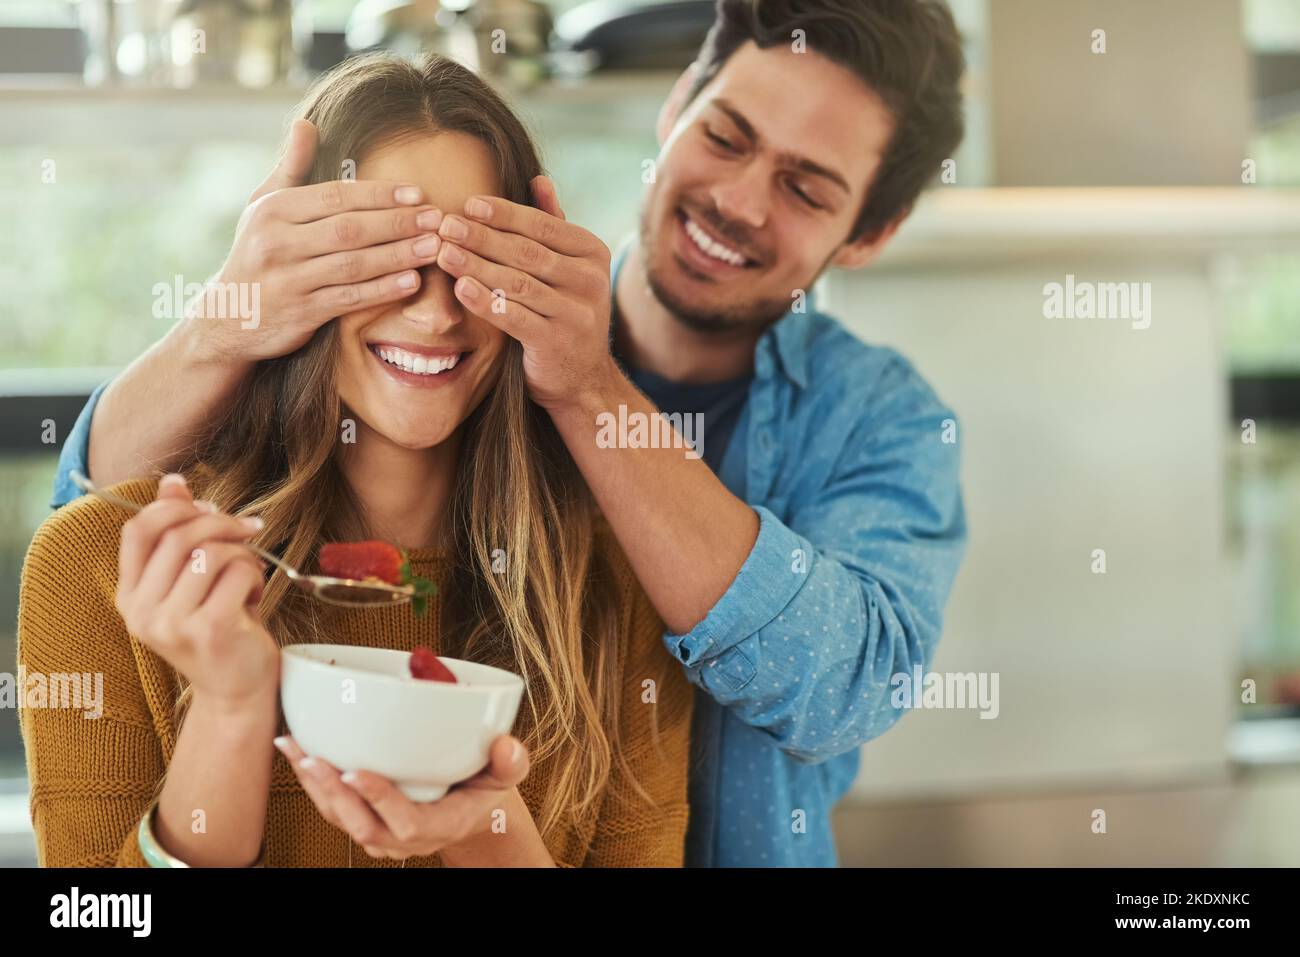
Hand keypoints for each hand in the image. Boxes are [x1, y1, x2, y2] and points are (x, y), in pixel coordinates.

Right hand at [115, 474, 278, 710]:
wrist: (237, 691)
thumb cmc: (220, 629)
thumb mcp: (193, 582)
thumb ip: (179, 535)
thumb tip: (173, 482)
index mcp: (130, 596)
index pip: (137, 530)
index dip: (172, 506)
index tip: (205, 501)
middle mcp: (142, 612)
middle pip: (180, 535)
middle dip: (222, 522)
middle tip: (248, 530)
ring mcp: (172, 623)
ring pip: (212, 552)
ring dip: (243, 554)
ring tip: (249, 576)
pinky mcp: (208, 629)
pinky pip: (237, 572)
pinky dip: (255, 575)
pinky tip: (254, 597)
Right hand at [192, 118, 446, 362]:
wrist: (228, 317)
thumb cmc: (257, 252)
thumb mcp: (263, 206)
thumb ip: (290, 168)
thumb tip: (306, 123)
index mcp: (274, 210)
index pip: (336, 196)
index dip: (380, 195)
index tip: (418, 194)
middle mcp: (278, 242)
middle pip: (350, 229)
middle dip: (398, 223)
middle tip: (437, 219)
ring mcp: (290, 279)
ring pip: (354, 264)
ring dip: (398, 256)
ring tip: (432, 247)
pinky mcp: (301, 312)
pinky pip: (349, 298)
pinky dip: (382, 290)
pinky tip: (411, 282)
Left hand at [275, 734, 531, 861]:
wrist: (470, 807)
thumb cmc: (485, 785)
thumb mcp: (506, 775)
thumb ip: (510, 762)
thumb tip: (507, 746)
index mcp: (439, 825)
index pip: (405, 823)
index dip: (379, 799)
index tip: (356, 771)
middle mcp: (404, 837)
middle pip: (361, 825)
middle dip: (333, 793)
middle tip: (314, 757)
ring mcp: (381, 832)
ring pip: (339, 818)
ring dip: (314, 785)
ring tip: (295, 748)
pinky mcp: (363, 818)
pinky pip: (332, 807)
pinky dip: (311, 780)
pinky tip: (295, 749)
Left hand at [434, 176, 617, 411]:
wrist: (582, 377)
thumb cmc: (565, 312)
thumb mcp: (569, 267)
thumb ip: (554, 226)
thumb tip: (538, 178)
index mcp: (592, 253)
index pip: (543, 225)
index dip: (504, 213)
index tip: (467, 204)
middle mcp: (591, 281)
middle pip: (527, 252)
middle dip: (482, 237)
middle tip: (445, 225)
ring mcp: (576, 314)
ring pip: (518, 283)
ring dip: (477, 266)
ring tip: (444, 252)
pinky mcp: (557, 343)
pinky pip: (515, 317)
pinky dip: (486, 301)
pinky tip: (460, 288)